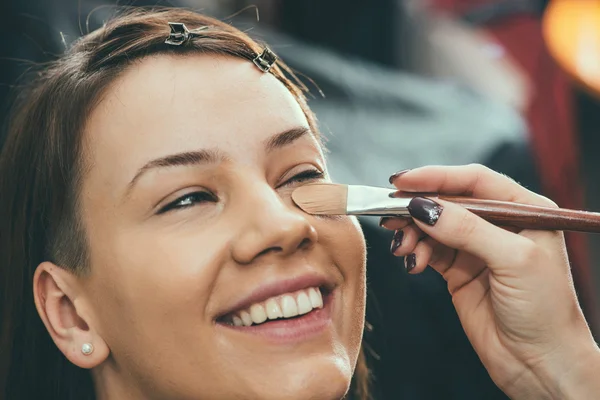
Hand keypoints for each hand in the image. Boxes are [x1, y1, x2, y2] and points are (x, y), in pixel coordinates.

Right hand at [383, 164, 599, 398]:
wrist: (540, 364)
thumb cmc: (545, 311)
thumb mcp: (513, 260)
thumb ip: (468, 229)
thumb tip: (424, 207)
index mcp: (525, 210)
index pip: (475, 181)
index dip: (437, 177)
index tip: (403, 182)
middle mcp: (499, 224)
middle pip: (449, 201)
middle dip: (418, 207)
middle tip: (391, 214)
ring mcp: (476, 248)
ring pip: (434, 225)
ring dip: (413, 233)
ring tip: (403, 248)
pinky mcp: (458, 270)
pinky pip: (429, 250)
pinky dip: (416, 252)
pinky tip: (413, 262)